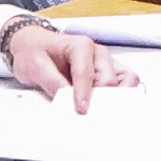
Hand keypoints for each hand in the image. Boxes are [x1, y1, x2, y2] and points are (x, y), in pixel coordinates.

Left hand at [7, 24, 135, 112]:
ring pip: (127, 78)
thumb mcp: (35, 65)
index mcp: (80, 46)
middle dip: (102, 98)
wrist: (33, 45)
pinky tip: (110, 105)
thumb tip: (66, 97)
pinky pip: (126, 81)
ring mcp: (105, 62)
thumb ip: (51, 81)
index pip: (86, 73)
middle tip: (92, 114)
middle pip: (110, 79)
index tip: (81, 109)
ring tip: (105, 110)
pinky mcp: (108, 72)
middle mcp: (97, 53)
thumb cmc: (35, 51)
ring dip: (119, 95)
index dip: (84, 94)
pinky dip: (122, 94)